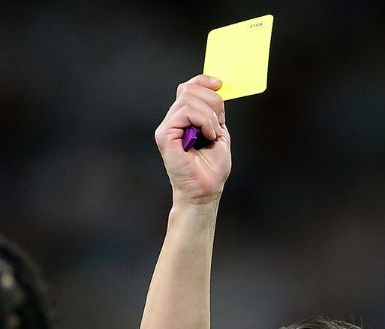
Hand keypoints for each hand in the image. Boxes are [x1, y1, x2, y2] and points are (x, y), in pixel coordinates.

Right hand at [154, 75, 231, 206]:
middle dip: (211, 101)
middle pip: (189, 89)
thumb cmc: (211, 168)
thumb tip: (215, 87)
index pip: (188, 87)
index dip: (203, 81)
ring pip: (188, 98)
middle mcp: (172, 121)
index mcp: (184, 119)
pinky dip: (203, 120)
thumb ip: (214, 111)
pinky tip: (207, 136)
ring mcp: (167, 128)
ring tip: (212, 134)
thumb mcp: (218, 132)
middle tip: (218, 124)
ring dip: (208, 114)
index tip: (219, 85)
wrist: (205, 191)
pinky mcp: (165, 135)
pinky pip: (186, 111)